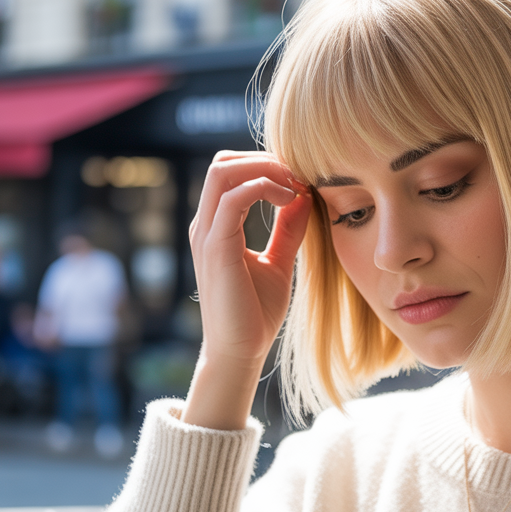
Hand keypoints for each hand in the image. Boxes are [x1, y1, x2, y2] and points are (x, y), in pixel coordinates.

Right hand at [183, 151, 312, 428]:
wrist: (241, 351)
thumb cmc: (255, 313)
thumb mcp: (278, 263)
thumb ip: (287, 231)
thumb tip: (303, 199)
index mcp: (217, 226)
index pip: (232, 173)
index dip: (266, 166)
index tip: (301, 181)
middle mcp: (206, 225)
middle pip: (223, 162)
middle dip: (264, 159)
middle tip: (298, 176)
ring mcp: (207, 235)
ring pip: (223, 172)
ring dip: (264, 169)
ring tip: (294, 186)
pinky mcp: (216, 249)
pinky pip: (231, 200)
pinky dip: (262, 189)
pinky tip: (289, 201)